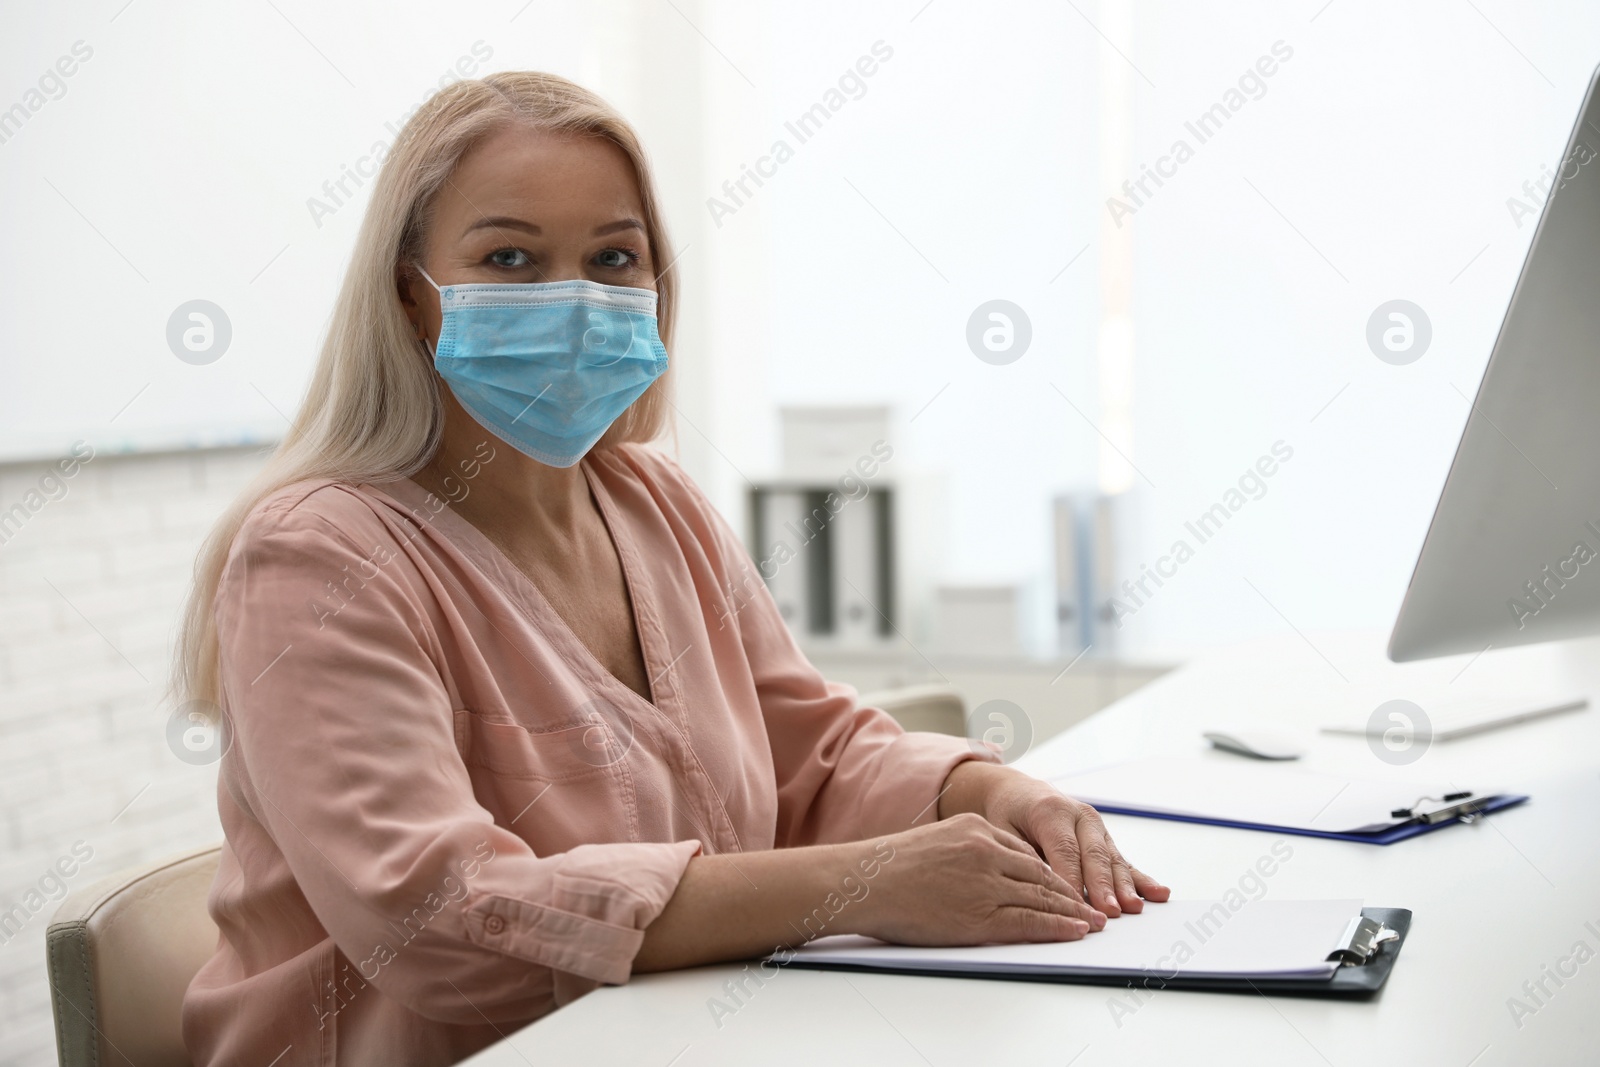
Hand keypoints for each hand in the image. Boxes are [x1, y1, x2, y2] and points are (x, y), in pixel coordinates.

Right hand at [850, 813, 1107, 946]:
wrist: (865, 881)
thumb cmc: (889, 868)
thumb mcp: (935, 842)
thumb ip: (966, 851)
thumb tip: (983, 872)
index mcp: (974, 829)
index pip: (1025, 852)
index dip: (1051, 871)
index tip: (1067, 884)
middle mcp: (986, 851)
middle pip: (1042, 873)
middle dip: (1071, 892)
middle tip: (1093, 904)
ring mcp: (986, 883)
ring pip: (1043, 897)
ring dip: (1073, 911)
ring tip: (1093, 922)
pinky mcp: (981, 915)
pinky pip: (1030, 921)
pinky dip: (1058, 926)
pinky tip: (1076, 930)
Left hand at [940, 761, 1169, 917]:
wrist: (1018, 793)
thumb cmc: (1006, 815)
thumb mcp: (1000, 830)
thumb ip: (1019, 854)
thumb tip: (1039, 887)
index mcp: (1050, 812)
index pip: (1064, 852)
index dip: (1073, 881)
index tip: (1077, 907)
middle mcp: (1079, 816)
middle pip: (1094, 856)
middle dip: (1103, 887)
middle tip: (1111, 913)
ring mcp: (1096, 827)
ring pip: (1112, 859)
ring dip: (1125, 886)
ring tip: (1134, 907)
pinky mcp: (1105, 839)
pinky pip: (1123, 860)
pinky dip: (1141, 878)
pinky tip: (1159, 892)